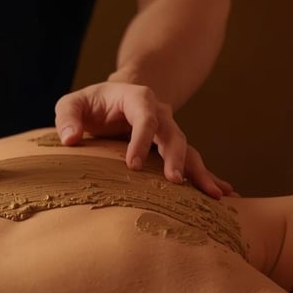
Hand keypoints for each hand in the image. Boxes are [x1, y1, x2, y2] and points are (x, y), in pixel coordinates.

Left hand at [54, 81, 234, 198]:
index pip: (144, 116)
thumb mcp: (72, 104)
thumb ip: (67, 117)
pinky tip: (224, 194)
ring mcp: (169, 131)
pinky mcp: (172, 148)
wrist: (114, 100)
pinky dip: (208, 176)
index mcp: (137, 98)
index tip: (132, 165)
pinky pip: (193, 161)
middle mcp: (160, 114)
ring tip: (213, 194)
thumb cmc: (91, 105)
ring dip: (200, 171)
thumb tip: (70, 138)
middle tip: (175, 181)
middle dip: (176, 157)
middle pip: (173, 134)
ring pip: (188, 149)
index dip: (140, 139)